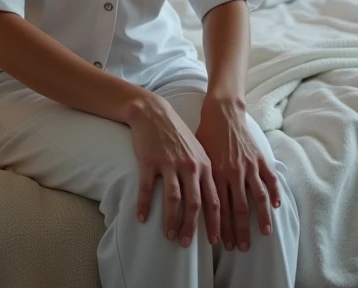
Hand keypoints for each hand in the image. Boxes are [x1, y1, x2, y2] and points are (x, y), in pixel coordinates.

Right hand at [126, 93, 220, 247]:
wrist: (154, 113)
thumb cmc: (177, 136)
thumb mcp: (197, 153)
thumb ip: (205, 175)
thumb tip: (213, 204)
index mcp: (205, 166)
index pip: (214, 199)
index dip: (215, 223)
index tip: (215, 242)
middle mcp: (190, 166)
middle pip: (195, 203)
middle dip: (192, 227)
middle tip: (186, 245)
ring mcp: (170, 163)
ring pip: (173, 198)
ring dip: (171, 220)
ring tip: (168, 236)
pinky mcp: (150, 161)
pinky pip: (147, 188)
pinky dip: (145, 204)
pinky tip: (141, 218)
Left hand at [195, 95, 282, 251]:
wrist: (222, 112)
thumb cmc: (205, 135)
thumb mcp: (196, 158)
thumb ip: (197, 180)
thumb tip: (188, 202)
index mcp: (215, 173)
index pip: (218, 208)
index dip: (220, 228)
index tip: (220, 245)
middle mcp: (233, 172)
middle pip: (238, 208)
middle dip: (239, 231)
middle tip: (241, 248)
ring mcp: (249, 166)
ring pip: (257, 198)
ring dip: (260, 219)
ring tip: (264, 234)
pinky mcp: (260, 158)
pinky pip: (270, 179)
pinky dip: (274, 193)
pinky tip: (275, 207)